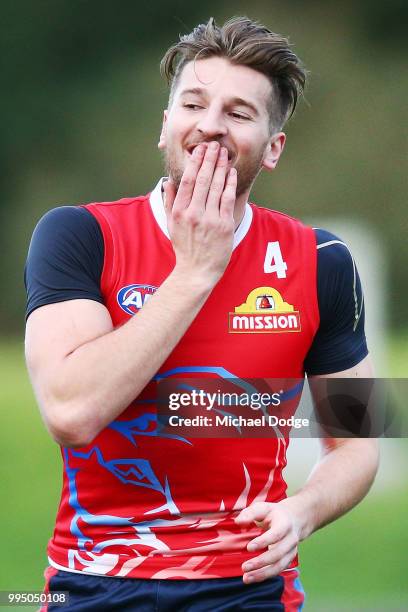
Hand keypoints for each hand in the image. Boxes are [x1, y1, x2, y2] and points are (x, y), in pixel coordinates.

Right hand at [163, 142, 235, 286]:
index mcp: (180, 212)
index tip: (200, 149)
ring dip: (221, 167)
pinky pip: (228, 199)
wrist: (197, 271)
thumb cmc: (185, 248)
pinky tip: (231, 172)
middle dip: (210, 159)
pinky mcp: (224, 225)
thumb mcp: (172, 225)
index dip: (195, 163)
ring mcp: (210, 220)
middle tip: (214, 145)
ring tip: (223, 154)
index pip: (189, 181)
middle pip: (204, 180)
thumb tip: (169, 181)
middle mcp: (194, 214)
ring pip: (217, 187)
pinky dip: (230, 184)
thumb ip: (171, 201)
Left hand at [235, 500, 300, 583]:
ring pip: (279, 566)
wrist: (292, 519)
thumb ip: (250, 513)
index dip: (263, 542)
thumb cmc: (273, 514)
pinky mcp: (288, 560)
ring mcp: (291, 551)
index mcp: (285, 524)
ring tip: (246, 577)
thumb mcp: (262, 508)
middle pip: (278, 554)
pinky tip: (252, 578)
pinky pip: (278, 570)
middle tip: (244, 567)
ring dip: (263, 574)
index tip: (249, 547)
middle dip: (261, 562)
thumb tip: (238, 522)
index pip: (275, 535)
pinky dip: (265, 576)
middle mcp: (291, 539)